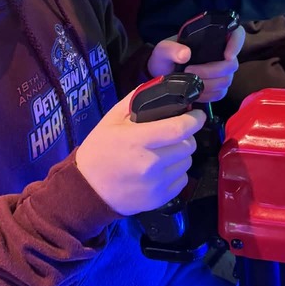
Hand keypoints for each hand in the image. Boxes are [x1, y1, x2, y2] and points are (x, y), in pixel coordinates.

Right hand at [76, 92, 205, 215]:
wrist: (87, 190)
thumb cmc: (99, 151)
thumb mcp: (111, 120)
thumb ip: (136, 100)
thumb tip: (161, 86)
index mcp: (137, 140)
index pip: (178, 129)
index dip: (194, 119)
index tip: (197, 114)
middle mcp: (150, 163)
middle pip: (187, 146)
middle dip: (186, 136)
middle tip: (175, 134)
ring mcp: (156, 184)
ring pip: (187, 163)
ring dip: (181, 155)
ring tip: (166, 152)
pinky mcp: (159, 199)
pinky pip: (182, 180)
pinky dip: (176, 172)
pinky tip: (162, 169)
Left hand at [146, 26, 245, 103]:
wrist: (160, 76)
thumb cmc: (164, 59)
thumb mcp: (162, 50)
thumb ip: (170, 49)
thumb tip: (185, 54)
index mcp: (211, 37)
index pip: (236, 34)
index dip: (237, 43)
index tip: (227, 55)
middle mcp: (219, 53)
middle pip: (231, 64)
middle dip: (212, 71)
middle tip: (191, 71)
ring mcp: (219, 71)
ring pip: (226, 80)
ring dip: (209, 84)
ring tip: (190, 82)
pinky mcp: (216, 86)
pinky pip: (220, 93)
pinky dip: (208, 94)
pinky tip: (196, 92)